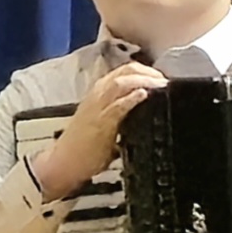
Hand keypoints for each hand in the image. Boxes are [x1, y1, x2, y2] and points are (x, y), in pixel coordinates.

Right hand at [36, 60, 170, 198]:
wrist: (64, 162)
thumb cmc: (86, 144)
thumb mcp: (106, 120)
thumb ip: (123, 111)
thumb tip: (148, 108)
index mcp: (100, 92)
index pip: (125, 70)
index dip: (147, 70)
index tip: (163, 79)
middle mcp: (97, 94)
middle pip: (126, 71)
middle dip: (149, 72)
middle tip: (167, 81)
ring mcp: (97, 107)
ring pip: (121, 83)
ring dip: (144, 81)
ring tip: (161, 85)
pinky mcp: (100, 122)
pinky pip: (117, 105)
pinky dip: (131, 98)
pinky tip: (144, 95)